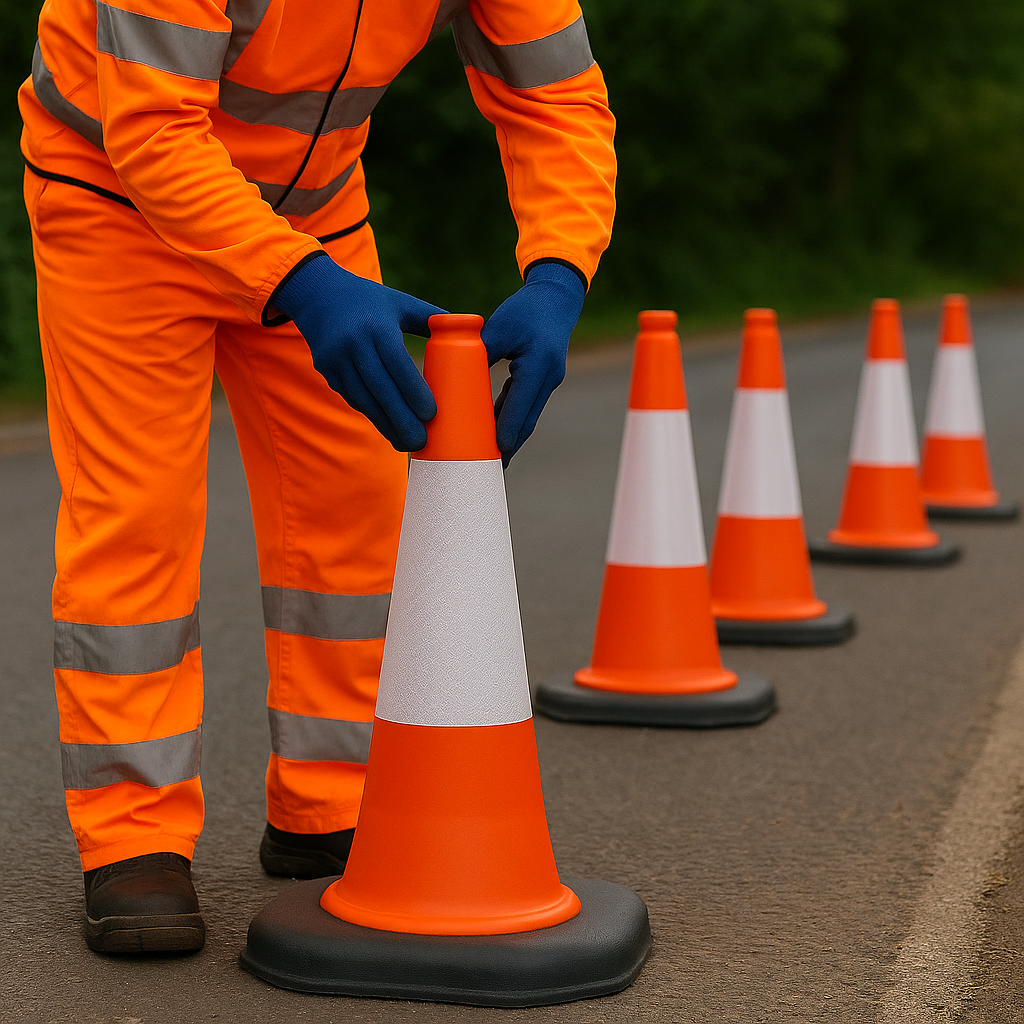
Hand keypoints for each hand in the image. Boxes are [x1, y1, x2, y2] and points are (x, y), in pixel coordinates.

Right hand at [273, 253, 445, 450]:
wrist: (318, 295)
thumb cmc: (371, 301)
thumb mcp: (400, 302)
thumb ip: (431, 317)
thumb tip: (468, 328)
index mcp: (378, 326)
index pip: (397, 363)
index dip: (413, 391)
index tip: (431, 414)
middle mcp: (354, 343)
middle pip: (379, 388)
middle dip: (401, 419)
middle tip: (422, 442)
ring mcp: (336, 359)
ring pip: (363, 399)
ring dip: (385, 425)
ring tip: (407, 444)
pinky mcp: (327, 372)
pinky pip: (353, 398)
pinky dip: (372, 415)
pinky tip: (389, 430)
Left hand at [481, 261, 585, 463]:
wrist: (556, 299)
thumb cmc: (526, 309)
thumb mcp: (499, 327)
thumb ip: (478, 351)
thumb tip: (454, 375)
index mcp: (538, 365)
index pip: (521, 405)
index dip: (508, 429)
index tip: (496, 451)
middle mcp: (547, 379)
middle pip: (526, 421)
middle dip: (509, 446)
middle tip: (489, 468)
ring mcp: (546, 383)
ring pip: (526, 417)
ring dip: (509, 438)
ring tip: (490, 460)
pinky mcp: (540, 382)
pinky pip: (524, 407)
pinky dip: (509, 421)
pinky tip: (494, 436)